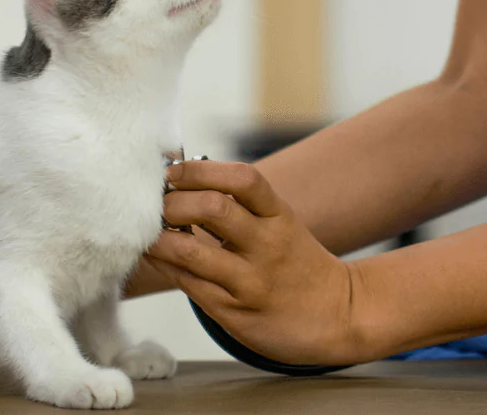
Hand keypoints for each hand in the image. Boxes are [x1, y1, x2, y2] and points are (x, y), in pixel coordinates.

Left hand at [146, 160, 361, 365]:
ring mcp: (251, 282)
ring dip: (158, 237)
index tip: (173, 172)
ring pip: (191, 252)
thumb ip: (241, 206)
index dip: (201, 170)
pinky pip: (189, 285)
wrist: (339, 316)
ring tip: (146, 231)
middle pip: (213, 208)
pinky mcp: (235, 313)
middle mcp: (268, 246)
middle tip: (155, 205)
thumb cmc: (297, 264)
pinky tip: (155, 256)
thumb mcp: (280, 225)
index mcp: (279, 216)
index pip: (242, 179)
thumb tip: (182, 181)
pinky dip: (164, 265)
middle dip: (174, 202)